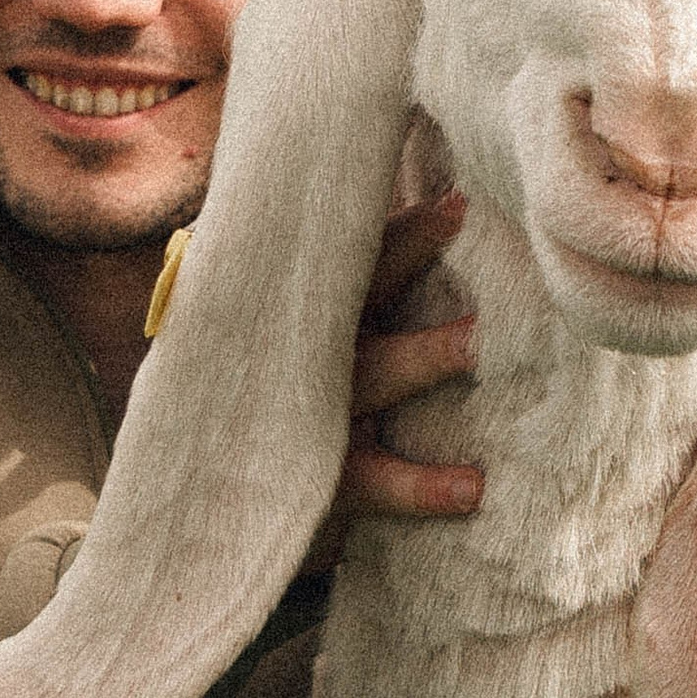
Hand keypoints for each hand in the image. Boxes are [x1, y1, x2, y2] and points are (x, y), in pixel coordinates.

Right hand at [305, 189, 482, 568]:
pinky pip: (373, 482)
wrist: (219, 499)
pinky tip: (471, 489)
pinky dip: (419, 487)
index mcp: (308, 317)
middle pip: (354, 291)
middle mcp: (306, 354)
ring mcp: (308, 413)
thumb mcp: (309, 349)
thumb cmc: (288, 410)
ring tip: (477, 344)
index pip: (349, 256)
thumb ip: (347, 299)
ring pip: (370, 376)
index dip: (400, 225)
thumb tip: (431, 222)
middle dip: (406, 254)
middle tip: (458, 216)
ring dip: (422, 356)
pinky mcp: (317, 479)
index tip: (456, 198)